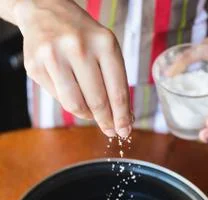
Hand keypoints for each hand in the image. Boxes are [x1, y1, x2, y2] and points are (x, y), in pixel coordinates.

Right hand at [13, 0, 131, 137]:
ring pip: (75, 105)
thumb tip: (124, 118)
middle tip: (110, 130)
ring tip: (91, 113)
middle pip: (97, 102)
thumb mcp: (106, 48)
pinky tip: (74, 93)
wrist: (45, 11)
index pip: (117, 91)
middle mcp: (78, 48)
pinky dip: (70, 102)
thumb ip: (115, 81)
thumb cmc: (82, 35)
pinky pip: (58, 98)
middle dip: (106, 121)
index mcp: (103, 43)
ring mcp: (53, 56)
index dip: (121, 117)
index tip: (124, 131)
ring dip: (87, 115)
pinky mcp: (35, 66)